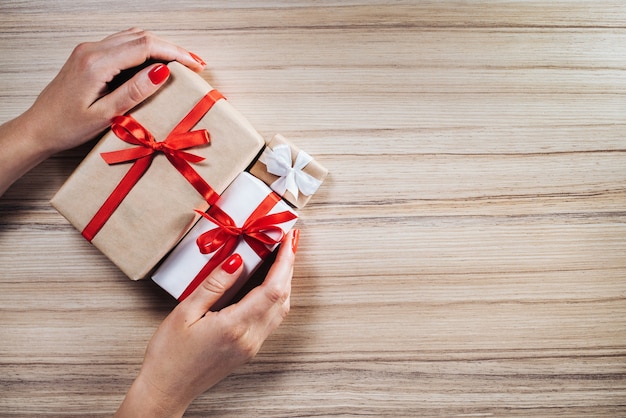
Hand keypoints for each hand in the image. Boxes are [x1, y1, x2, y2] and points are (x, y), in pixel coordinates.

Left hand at [24, 27, 205, 154]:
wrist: (39, 128)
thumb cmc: (68, 126)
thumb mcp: (105, 115)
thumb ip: (134, 91)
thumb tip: (161, 72)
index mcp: (97, 63)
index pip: (145, 46)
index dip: (175, 54)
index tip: (195, 66)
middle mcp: (92, 50)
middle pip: (142, 36)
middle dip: (172, 48)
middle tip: (195, 64)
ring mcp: (89, 50)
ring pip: (133, 37)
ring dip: (160, 46)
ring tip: (181, 63)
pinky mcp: (89, 55)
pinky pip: (122, 44)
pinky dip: (144, 49)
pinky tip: (156, 62)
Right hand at [115, 229, 299, 417]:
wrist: (167, 388)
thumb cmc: (170, 354)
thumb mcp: (186, 312)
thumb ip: (214, 285)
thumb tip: (237, 261)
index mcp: (235, 326)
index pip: (272, 288)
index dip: (284, 261)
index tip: (288, 240)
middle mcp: (250, 338)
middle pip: (283, 297)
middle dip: (289, 266)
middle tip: (289, 241)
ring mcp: (252, 346)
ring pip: (281, 309)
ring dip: (285, 281)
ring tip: (283, 258)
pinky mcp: (249, 350)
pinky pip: (272, 319)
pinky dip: (277, 296)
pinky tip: (270, 284)